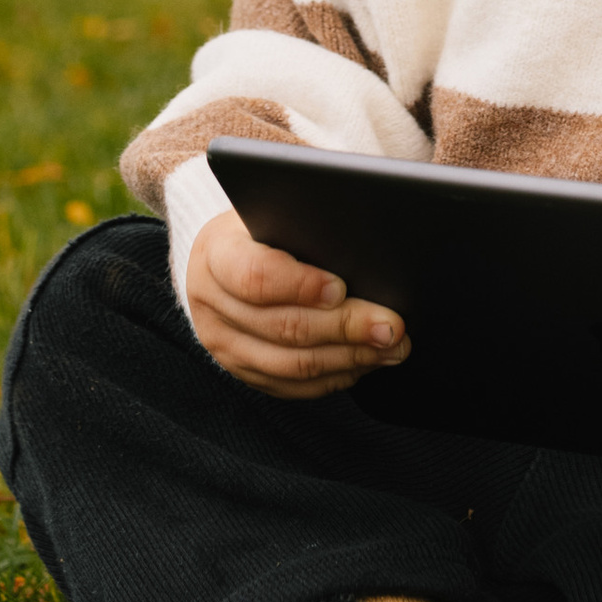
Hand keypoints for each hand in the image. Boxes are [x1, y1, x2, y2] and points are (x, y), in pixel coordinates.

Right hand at [184, 209, 407, 401]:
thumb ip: (305, 227)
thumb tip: (362, 248)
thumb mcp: (271, 214)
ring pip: (292, 365)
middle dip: (345, 327)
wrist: (221, 263)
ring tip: (390, 347)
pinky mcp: (243, 371)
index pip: (255, 276)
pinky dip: (335, 377)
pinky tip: (366, 362)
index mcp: (216, 255)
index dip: (301, 285)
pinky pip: (293, 386)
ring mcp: (224, 345)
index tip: (342, 287)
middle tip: (389, 325)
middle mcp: (212, 304)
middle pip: (283, 326)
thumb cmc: (259, 231)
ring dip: (349, 358)